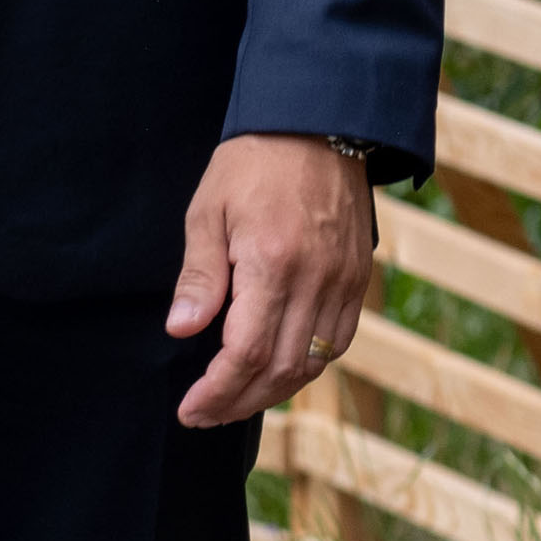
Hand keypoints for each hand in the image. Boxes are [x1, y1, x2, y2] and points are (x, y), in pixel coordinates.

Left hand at [167, 138, 375, 430]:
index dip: (217, 390)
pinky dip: (307, 366)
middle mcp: (317, 280)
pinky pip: (338, 341)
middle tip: (205, 415)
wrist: (318, 125)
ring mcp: (344, 282)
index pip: (246, 352)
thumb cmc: (251, 165)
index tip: (190, 410)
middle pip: (282, 369)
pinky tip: (276, 371)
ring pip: (314, 362)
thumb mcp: (207, 212)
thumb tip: (182, 331)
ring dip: (273, 392)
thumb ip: (199, 277)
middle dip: (240, 401)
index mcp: (273, 264)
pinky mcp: (358, 279)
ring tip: (234, 402)